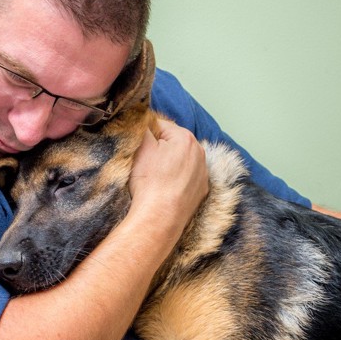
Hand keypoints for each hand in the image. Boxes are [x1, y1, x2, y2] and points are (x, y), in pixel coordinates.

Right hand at [128, 119, 208, 244]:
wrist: (159, 218)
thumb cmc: (150, 182)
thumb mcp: (140, 147)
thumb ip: (143, 127)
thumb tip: (143, 121)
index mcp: (185, 138)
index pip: (160, 125)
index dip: (145, 135)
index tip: (138, 148)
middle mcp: (199, 153)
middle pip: (172, 143)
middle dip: (159, 149)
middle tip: (145, 163)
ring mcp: (202, 173)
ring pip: (180, 160)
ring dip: (168, 164)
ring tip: (154, 177)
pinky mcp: (201, 191)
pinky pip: (185, 178)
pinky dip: (176, 180)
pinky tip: (164, 188)